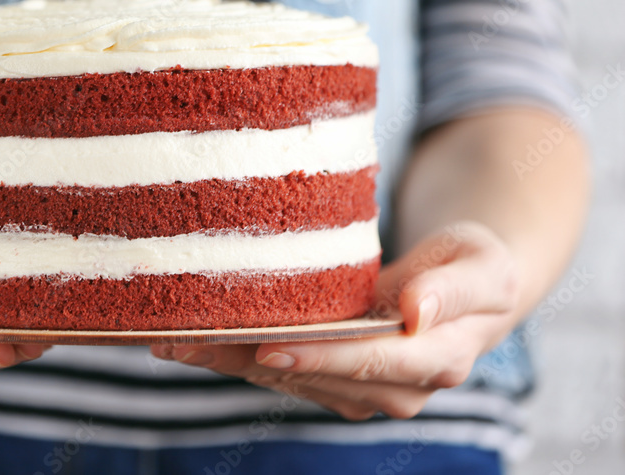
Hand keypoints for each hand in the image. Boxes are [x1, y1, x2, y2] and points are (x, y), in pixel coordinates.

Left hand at [150, 221, 518, 419]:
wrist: (467, 285)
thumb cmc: (476, 265)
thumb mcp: (482, 266)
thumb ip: (454, 290)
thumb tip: (417, 313)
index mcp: (437, 361)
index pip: (366, 363)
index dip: (316, 357)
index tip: (265, 347)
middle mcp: (397, 388)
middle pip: (311, 376)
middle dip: (246, 360)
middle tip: (184, 341)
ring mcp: (362, 390)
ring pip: (286, 379)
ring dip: (229, 361)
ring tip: (172, 340)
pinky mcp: (335, 380)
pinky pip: (282, 372)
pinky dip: (238, 356)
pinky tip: (196, 342)